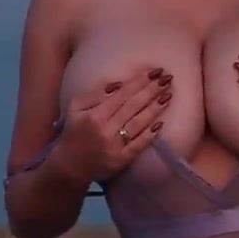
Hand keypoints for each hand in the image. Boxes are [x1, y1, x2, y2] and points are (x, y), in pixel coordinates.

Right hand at [55, 65, 173, 184]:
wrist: (70, 166)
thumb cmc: (73, 132)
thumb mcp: (75, 108)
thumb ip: (95, 95)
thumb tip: (118, 85)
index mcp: (95, 115)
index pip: (122, 94)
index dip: (139, 81)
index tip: (155, 71)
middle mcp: (106, 129)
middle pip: (133, 106)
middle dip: (152, 91)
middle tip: (168, 78)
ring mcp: (115, 145)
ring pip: (139, 123)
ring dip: (155, 108)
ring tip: (168, 96)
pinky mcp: (122, 160)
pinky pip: (138, 145)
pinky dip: (150, 134)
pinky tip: (161, 123)